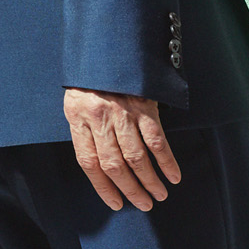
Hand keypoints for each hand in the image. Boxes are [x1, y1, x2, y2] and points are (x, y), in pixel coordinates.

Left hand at [64, 89, 183, 211]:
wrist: (108, 44)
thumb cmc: (90, 77)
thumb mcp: (75, 101)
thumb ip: (83, 129)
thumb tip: (97, 162)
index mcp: (79, 119)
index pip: (89, 163)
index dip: (103, 187)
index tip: (116, 203)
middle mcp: (100, 119)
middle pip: (114, 165)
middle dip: (130, 189)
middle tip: (143, 204)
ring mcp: (124, 113)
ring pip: (137, 157)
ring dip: (149, 180)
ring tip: (158, 195)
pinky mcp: (145, 105)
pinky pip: (157, 139)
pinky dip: (166, 160)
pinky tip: (173, 175)